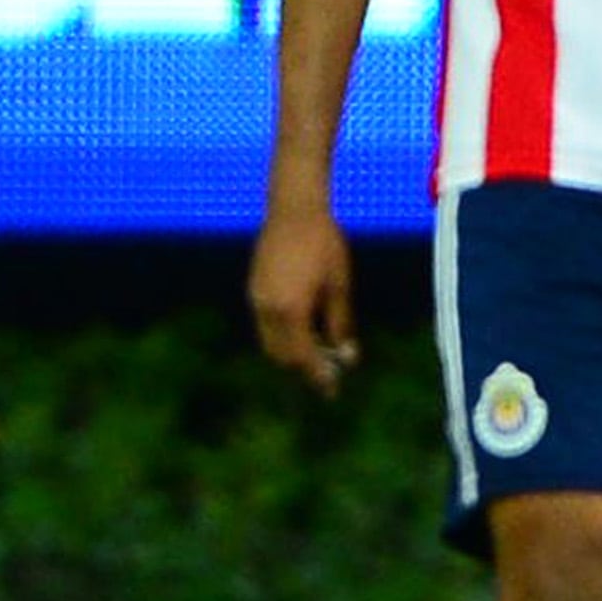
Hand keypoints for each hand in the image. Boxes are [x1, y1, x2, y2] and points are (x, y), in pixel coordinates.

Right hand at [249, 198, 358, 395]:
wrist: (294, 208)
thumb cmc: (324, 244)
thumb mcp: (339, 286)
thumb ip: (341, 324)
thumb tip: (347, 357)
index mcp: (291, 311)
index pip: (303, 358)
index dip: (318, 377)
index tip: (332, 392)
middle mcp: (267, 310)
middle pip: (282, 356)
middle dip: (303, 368)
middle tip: (328, 373)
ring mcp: (257, 299)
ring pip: (270, 342)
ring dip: (291, 353)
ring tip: (317, 352)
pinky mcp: (254, 289)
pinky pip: (265, 325)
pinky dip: (282, 336)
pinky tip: (303, 329)